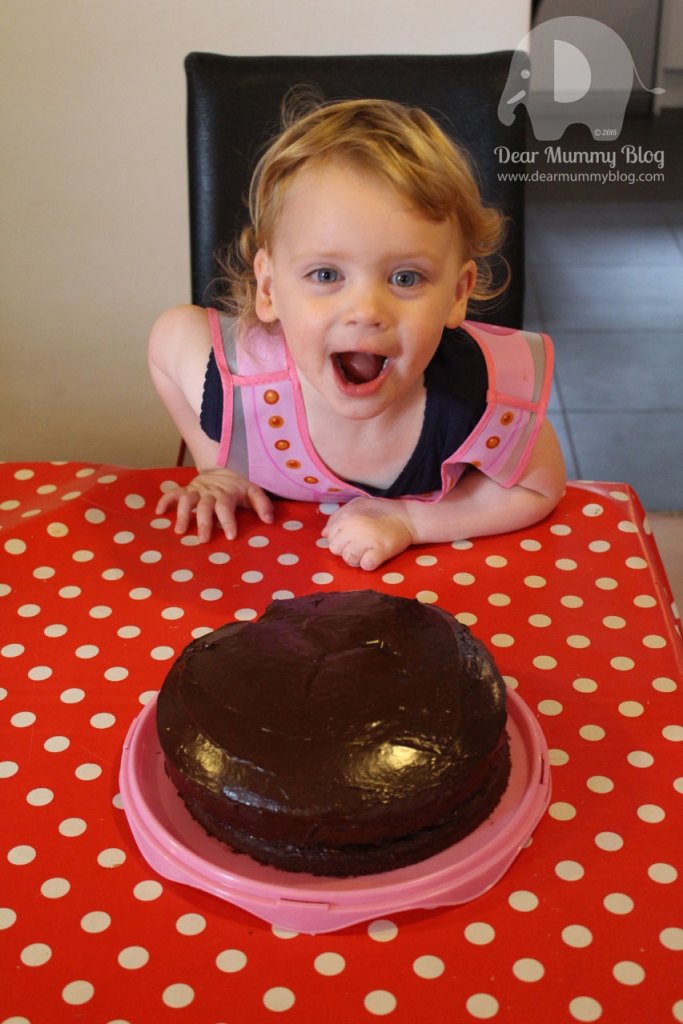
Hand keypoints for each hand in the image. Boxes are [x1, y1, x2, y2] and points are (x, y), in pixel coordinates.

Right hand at [156, 469, 273, 541]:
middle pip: (205, 508)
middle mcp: (210, 492)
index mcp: (227, 494)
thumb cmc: (240, 482)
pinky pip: (173, 493)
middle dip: (204, 523)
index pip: (227, 508)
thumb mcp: (254, 489)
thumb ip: (262, 504)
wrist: (223, 461)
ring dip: (181, 515)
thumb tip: (270, 520)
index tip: (231, 536)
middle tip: (203, 540)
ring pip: (186, 501)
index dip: (229, 521)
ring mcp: (197, 490)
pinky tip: (159, 512)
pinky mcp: (187, 489)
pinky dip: (165, 501)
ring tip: (179, 531)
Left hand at [321, 497, 413, 570]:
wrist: (407, 517)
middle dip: (345, 549)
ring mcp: (366, 540)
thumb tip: (324, 533)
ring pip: (349, 559)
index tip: (350, 537)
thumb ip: (337, 517)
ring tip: (367, 551)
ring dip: (356, 558)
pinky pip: (366, 565)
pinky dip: (369, 564)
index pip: (329, 537)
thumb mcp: (356, 505)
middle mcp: (352, 528)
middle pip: (336, 550)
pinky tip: (374, 557)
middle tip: (359, 545)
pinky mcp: (380, 551)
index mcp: (345, 517)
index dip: (339, 539)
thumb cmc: (380, 510)